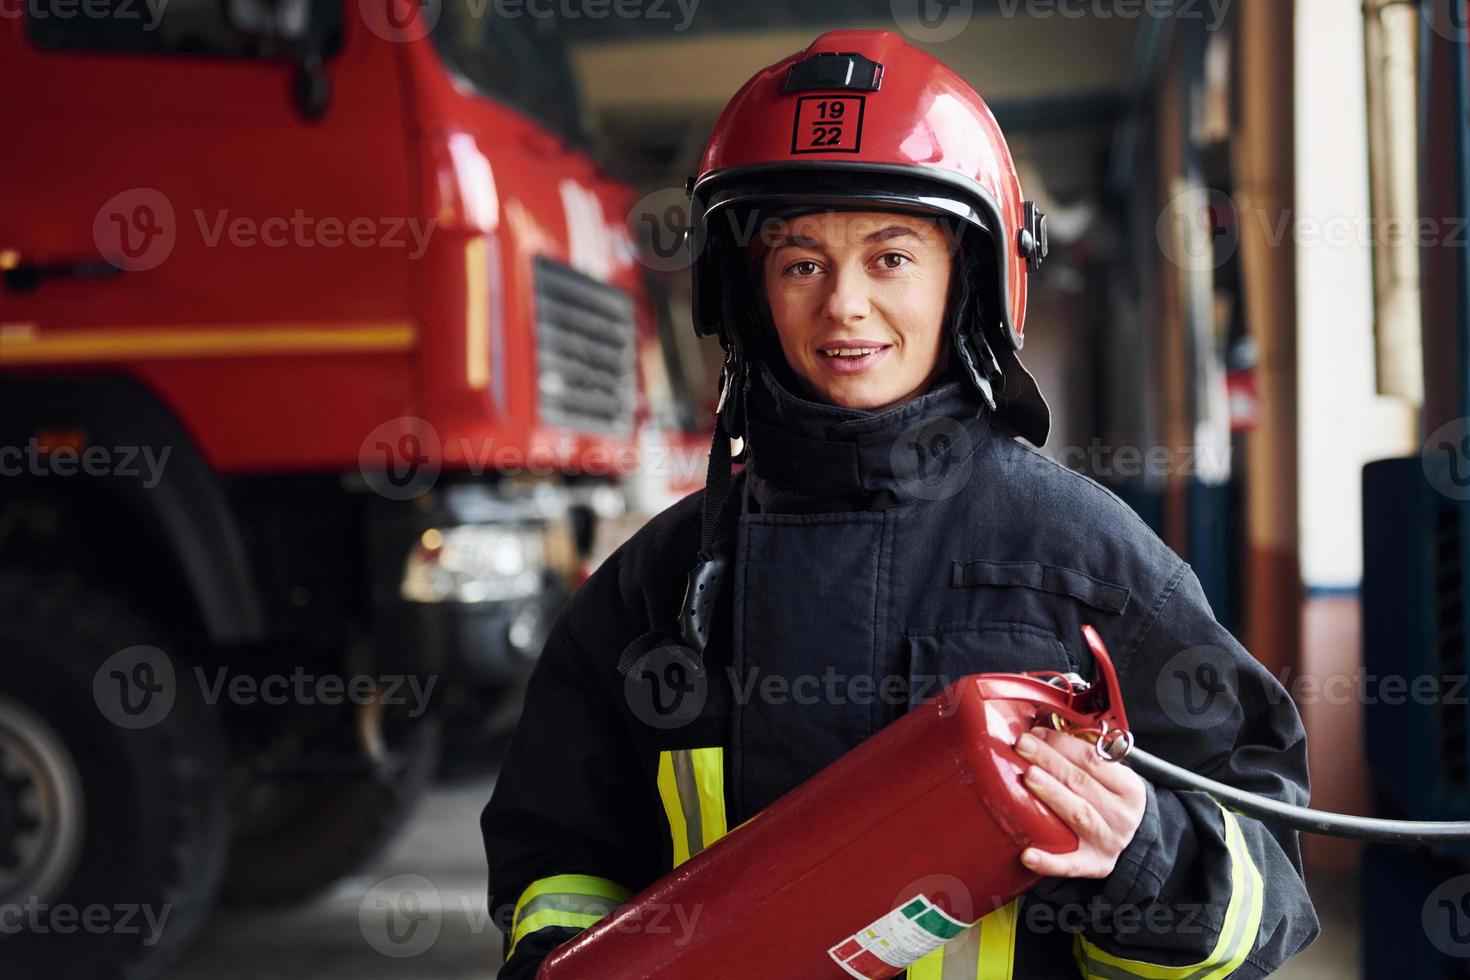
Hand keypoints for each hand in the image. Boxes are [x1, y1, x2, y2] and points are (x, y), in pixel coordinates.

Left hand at [1012, 725, 1146, 878]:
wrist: (1136, 844)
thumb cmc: (1112, 803)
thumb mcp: (1113, 778)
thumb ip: (1087, 758)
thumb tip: (1043, 731)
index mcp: (1129, 788)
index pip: (1093, 760)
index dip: (1063, 743)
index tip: (1037, 732)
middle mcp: (1121, 815)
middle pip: (1081, 782)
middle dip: (1049, 760)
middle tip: (1023, 745)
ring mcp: (1108, 841)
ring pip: (1078, 813)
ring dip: (1052, 793)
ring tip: (1028, 776)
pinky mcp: (1094, 865)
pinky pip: (1070, 865)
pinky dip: (1049, 861)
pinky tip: (1028, 854)